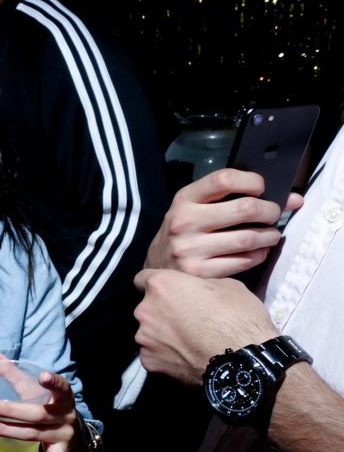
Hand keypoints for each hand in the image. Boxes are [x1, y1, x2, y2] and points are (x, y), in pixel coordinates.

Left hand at [0, 348, 79, 451]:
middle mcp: (64, 416)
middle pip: (38, 414)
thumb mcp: (32, 388)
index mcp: (62, 397)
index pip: (61, 387)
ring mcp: (63, 437)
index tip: (42, 376)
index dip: (54, 382)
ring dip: (8, 431)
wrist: (72, 433)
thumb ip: (9, 371)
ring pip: (34, 435)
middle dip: (11, 410)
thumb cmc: (46, 405)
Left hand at [133, 269, 278, 384]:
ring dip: (162, 335)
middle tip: (186, 321)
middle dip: (162, 312)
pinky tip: (185, 358)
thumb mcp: (227, 285)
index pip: (143, 278)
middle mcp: (145, 310)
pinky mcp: (149, 362)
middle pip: (147, 308)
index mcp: (161, 286)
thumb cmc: (237, 318)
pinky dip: (165, 356)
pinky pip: (153, 354)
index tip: (168, 292)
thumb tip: (196, 290)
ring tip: (188, 343)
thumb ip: (200, 285)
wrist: (241, 361)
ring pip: (149, 333)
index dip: (157, 285)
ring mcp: (144, 338)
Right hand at [145, 168, 302, 277]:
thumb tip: (293, 199)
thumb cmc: (187, 229)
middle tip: (273, 214)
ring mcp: (190, 249)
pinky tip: (257, 252)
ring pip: (248, 238)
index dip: (252, 181)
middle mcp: (184, 222)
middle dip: (270, 211)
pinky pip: (243, 261)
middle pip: (245, 208)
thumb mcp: (197, 206)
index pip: (224, 179)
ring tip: (270, 235)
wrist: (157, 264)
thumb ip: (234, 197)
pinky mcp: (198, 272)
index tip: (261, 188)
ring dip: (269, 236)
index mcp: (184, 199)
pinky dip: (258, 255)